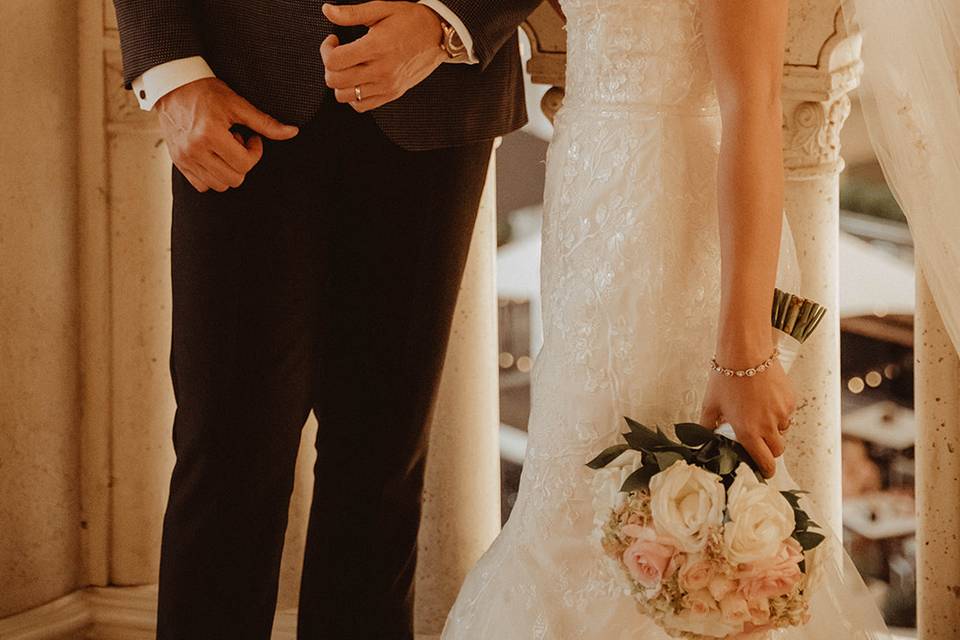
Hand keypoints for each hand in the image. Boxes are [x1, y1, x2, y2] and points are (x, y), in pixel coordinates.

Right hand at [155, 78, 299, 192]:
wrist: (172, 85)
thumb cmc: (206, 92)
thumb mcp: (238, 104)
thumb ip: (266, 122)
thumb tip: (293, 132)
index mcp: (209, 134)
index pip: (244, 164)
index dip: (254, 152)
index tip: (250, 137)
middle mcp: (194, 150)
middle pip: (234, 179)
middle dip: (242, 163)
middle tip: (236, 142)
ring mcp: (184, 158)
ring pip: (219, 185)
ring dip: (227, 170)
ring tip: (223, 147)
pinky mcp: (178, 162)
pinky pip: (202, 186)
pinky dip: (212, 176)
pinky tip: (213, 156)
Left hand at [321, 1, 445, 112]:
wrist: (438, 36)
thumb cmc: (411, 20)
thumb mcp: (381, 9)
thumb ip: (351, 13)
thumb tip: (327, 10)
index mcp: (376, 47)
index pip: (335, 61)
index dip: (325, 50)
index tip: (333, 41)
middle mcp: (381, 70)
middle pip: (335, 80)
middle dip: (329, 66)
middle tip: (337, 53)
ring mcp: (387, 85)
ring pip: (345, 96)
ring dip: (340, 82)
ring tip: (348, 68)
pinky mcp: (392, 94)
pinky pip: (361, 106)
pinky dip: (353, 96)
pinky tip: (357, 80)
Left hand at [699, 344, 795, 477]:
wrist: (746, 353)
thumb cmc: (726, 378)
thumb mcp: (710, 404)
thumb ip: (707, 425)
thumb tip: (704, 437)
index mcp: (748, 432)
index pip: (764, 462)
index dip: (765, 471)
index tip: (764, 472)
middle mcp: (768, 426)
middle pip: (777, 451)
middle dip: (770, 451)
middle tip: (760, 442)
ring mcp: (781, 413)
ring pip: (783, 431)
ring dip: (774, 430)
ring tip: (759, 414)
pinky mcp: (790, 401)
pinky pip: (787, 414)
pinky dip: (779, 413)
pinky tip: (766, 400)